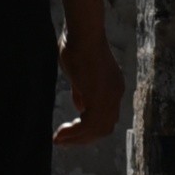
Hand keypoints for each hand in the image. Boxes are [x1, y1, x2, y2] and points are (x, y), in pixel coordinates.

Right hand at [52, 26, 122, 148]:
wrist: (83, 33)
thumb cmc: (78, 45)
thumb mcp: (79, 73)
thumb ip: (81, 92)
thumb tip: (80, 107)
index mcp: (113, 87)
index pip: (105, 117)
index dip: (87, 129)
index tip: (68, 131)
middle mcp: (116, 94)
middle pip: (104, 128)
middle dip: (82, 138)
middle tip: (62, 141)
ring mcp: (110, 97)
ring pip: (97, 130)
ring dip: (76, 138)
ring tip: (58, 140)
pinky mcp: (100, 99)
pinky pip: (89, 126)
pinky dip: (74, 133)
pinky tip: (60, 134)